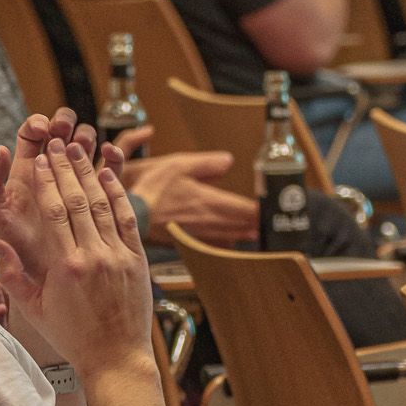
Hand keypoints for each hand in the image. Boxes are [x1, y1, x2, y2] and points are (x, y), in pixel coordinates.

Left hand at [0, 109, 108, 289]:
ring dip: (86, 138)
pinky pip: (109, 172)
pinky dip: (112, 157)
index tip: (42, 129)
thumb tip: (1, 149)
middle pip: (61, 134)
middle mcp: (50, 172)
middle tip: (64, 134)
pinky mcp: (97, 198)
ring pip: (85, 147)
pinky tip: (110, 152)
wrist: (42, 279)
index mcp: (25, 171)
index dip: (38, 124)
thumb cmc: (14, 248)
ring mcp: (75, 183)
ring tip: (85, 144)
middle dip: (65, 124)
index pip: (32, 134)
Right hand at [0, 138, 152, 371]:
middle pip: (77, 200)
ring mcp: (118, 256)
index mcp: (65, 268)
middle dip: (66, 168)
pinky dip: (117, 194)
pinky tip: (109, 174)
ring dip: (90, 173)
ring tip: (80, 149)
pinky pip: (126, 219)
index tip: (39, 161)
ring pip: (102, 204)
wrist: (116, 358)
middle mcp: (93, 257)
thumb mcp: (33, 310)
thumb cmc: (72, 336)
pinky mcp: (137, 260)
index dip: (47, 182)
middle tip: (57, 144)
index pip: (54, 213)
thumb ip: (13, 275)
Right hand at [124, 150, 257, 245]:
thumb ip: (207, 163)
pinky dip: (226, 243)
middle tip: (270, 224)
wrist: (131, 215)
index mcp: (211, 202)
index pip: (248, 210)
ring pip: (231, 236)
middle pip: (243, 226)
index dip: (264, 212)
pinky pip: (215, 244)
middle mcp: (210, 221)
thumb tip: (228, 161)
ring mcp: (200, 234)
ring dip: (244, 234)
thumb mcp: (179, 165)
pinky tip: (228, 241)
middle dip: (258, 224)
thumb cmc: (152, 190)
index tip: (275, 210)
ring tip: (255, 232)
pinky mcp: (189, 241)